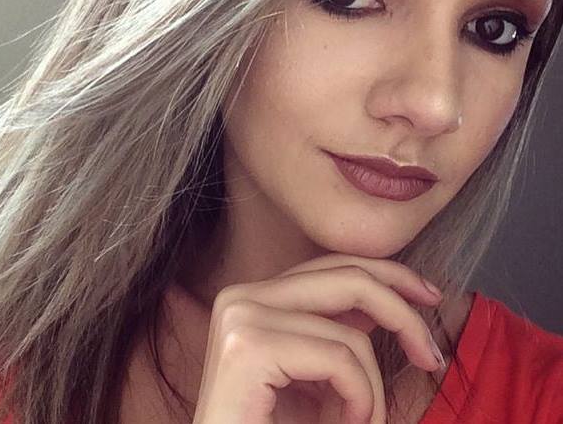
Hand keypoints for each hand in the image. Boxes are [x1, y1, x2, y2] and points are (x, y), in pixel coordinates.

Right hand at [191, 252, 443, 423]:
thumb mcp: (315, 374)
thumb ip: (339, 330)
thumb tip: (385, 294)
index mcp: (255, 297)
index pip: (333, 266)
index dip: (388, 275)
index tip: (429, 297)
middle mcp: (241, 296)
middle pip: (346, 277)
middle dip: (402, 312)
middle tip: (431, 357)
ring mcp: (241, 317)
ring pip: (349, 332)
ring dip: (372, 388)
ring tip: (362, 420)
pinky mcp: (247, 348)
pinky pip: (339, 359)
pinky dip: (360, 398)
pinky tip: (347, 423)